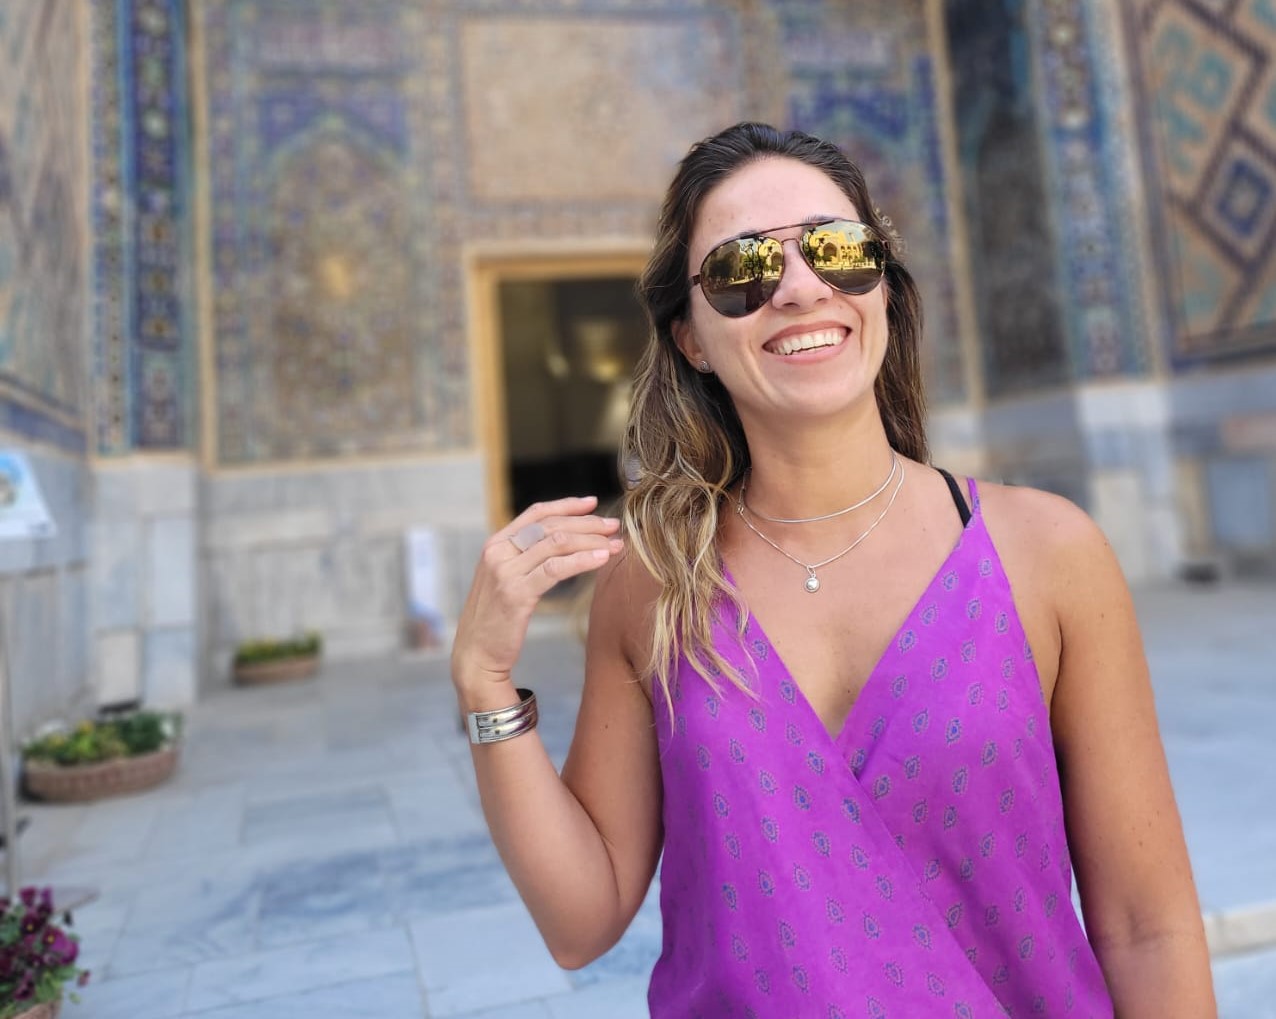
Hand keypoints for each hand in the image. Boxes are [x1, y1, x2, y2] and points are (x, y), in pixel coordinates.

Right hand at [452, 495, 622, 690]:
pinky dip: (582, 561)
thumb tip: (562, 541)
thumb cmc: (496, 620)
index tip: (593, 503)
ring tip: (615, 545)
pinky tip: (602, 560)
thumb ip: (524, 558)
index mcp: (496, 544)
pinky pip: (556, 569)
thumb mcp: (504, 579)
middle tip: (614, 527)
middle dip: (587, 523)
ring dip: (591, 541)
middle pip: (551, 526)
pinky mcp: (516, 593)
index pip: (536, 513)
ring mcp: (505, 571)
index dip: (567, 505)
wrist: (475, 655)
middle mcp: (498, 552)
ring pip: (556, 543)